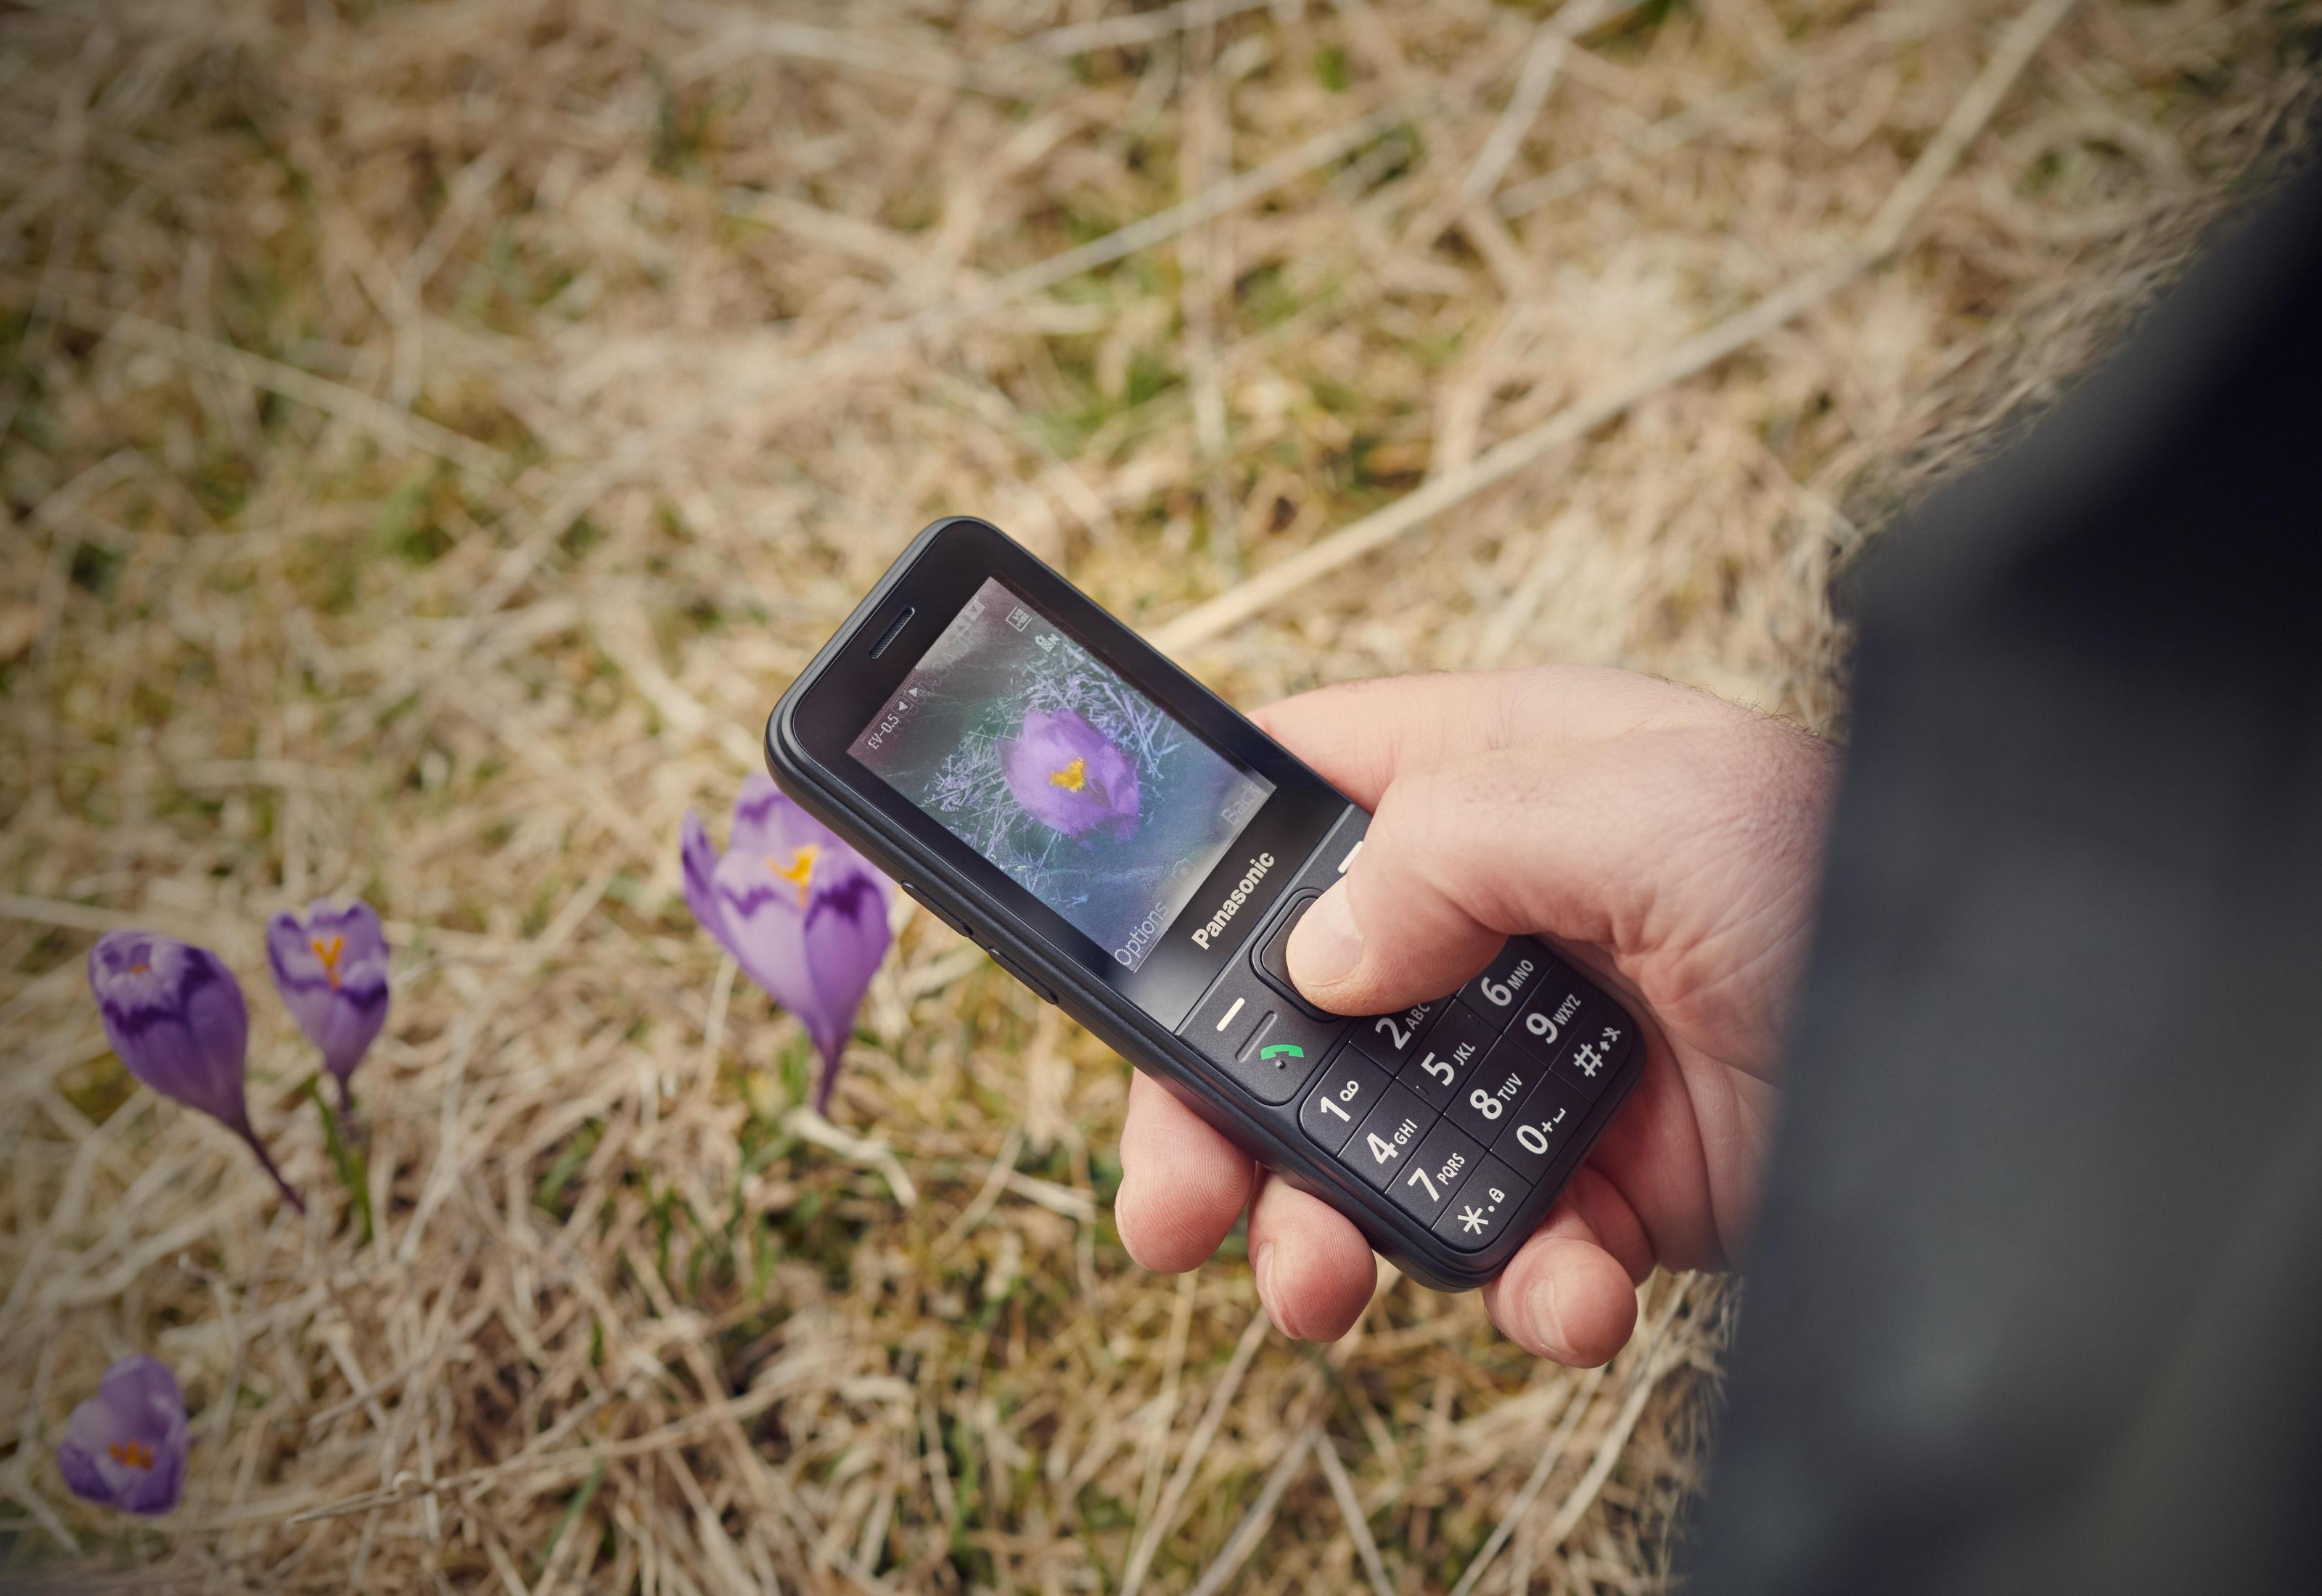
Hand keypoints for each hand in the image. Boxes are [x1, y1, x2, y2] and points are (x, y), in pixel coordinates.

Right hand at [1114, 667, 1835, 1363]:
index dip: (1187, 859)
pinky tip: (1570, 1296)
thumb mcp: (1648, 805)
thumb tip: (1316, 961)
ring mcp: (1544, 1057)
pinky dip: (1520, 1290)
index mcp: (1494, 784)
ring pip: (1365, 1146)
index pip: (1292, 795)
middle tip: (1169, 1206)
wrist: (2018, 1072)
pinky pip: (1507, 1250)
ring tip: (1318, 1290)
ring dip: (1327, 1226)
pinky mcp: (1608, 1184)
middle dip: (1217, 1111)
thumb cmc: (1846, 870)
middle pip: (1288, 1008)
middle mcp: (1498, 920)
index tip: (1104, 944)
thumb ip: (1450, 847)